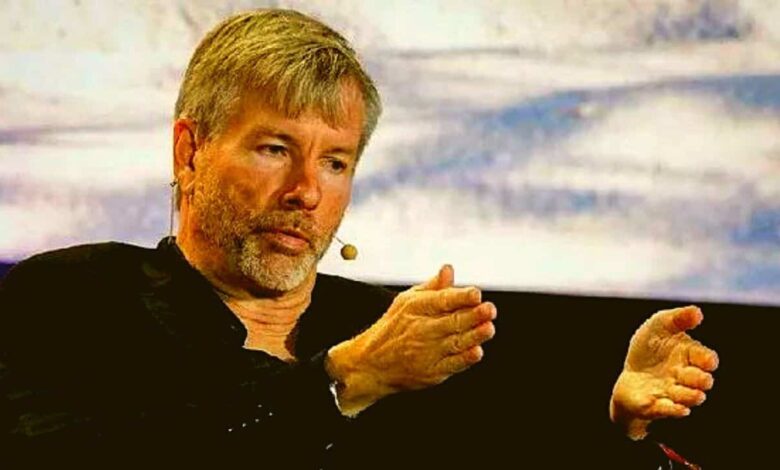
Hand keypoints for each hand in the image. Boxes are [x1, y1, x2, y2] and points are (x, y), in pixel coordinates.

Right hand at [326, 265, 496, 415]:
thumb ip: (432, 287)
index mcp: (417, 308)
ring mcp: (427, 351)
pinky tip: (476, 352)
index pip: (442, 300)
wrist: (371, 364)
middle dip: (473, 315)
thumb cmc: (392, 329)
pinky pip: (452, 364)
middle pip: (453, 321)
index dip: (461, 296)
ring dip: (474, 335)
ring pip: (456, 342)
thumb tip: (449, 269)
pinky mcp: (432, 372)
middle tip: (489, 309)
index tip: (476, 293)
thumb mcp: (406, 301)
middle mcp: (422, 329)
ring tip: (488, 328)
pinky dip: (465, 358)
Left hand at [610, 306, 718, 439]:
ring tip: (690, 393)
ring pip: (689, 398)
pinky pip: (669, 410)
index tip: (707, 360)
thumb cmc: (650, 348)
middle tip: (699, 378)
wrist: (630, 374)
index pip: (707, 359)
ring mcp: (673, 393)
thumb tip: (697, 311)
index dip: (708, 360)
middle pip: (701, 381)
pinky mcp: (657, 405)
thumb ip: (677, 318)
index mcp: (690, 356)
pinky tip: (679, 408)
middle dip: (701, 380)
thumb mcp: (659, 326)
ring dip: (690, 395)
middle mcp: (685, 377)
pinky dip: (675, 410)